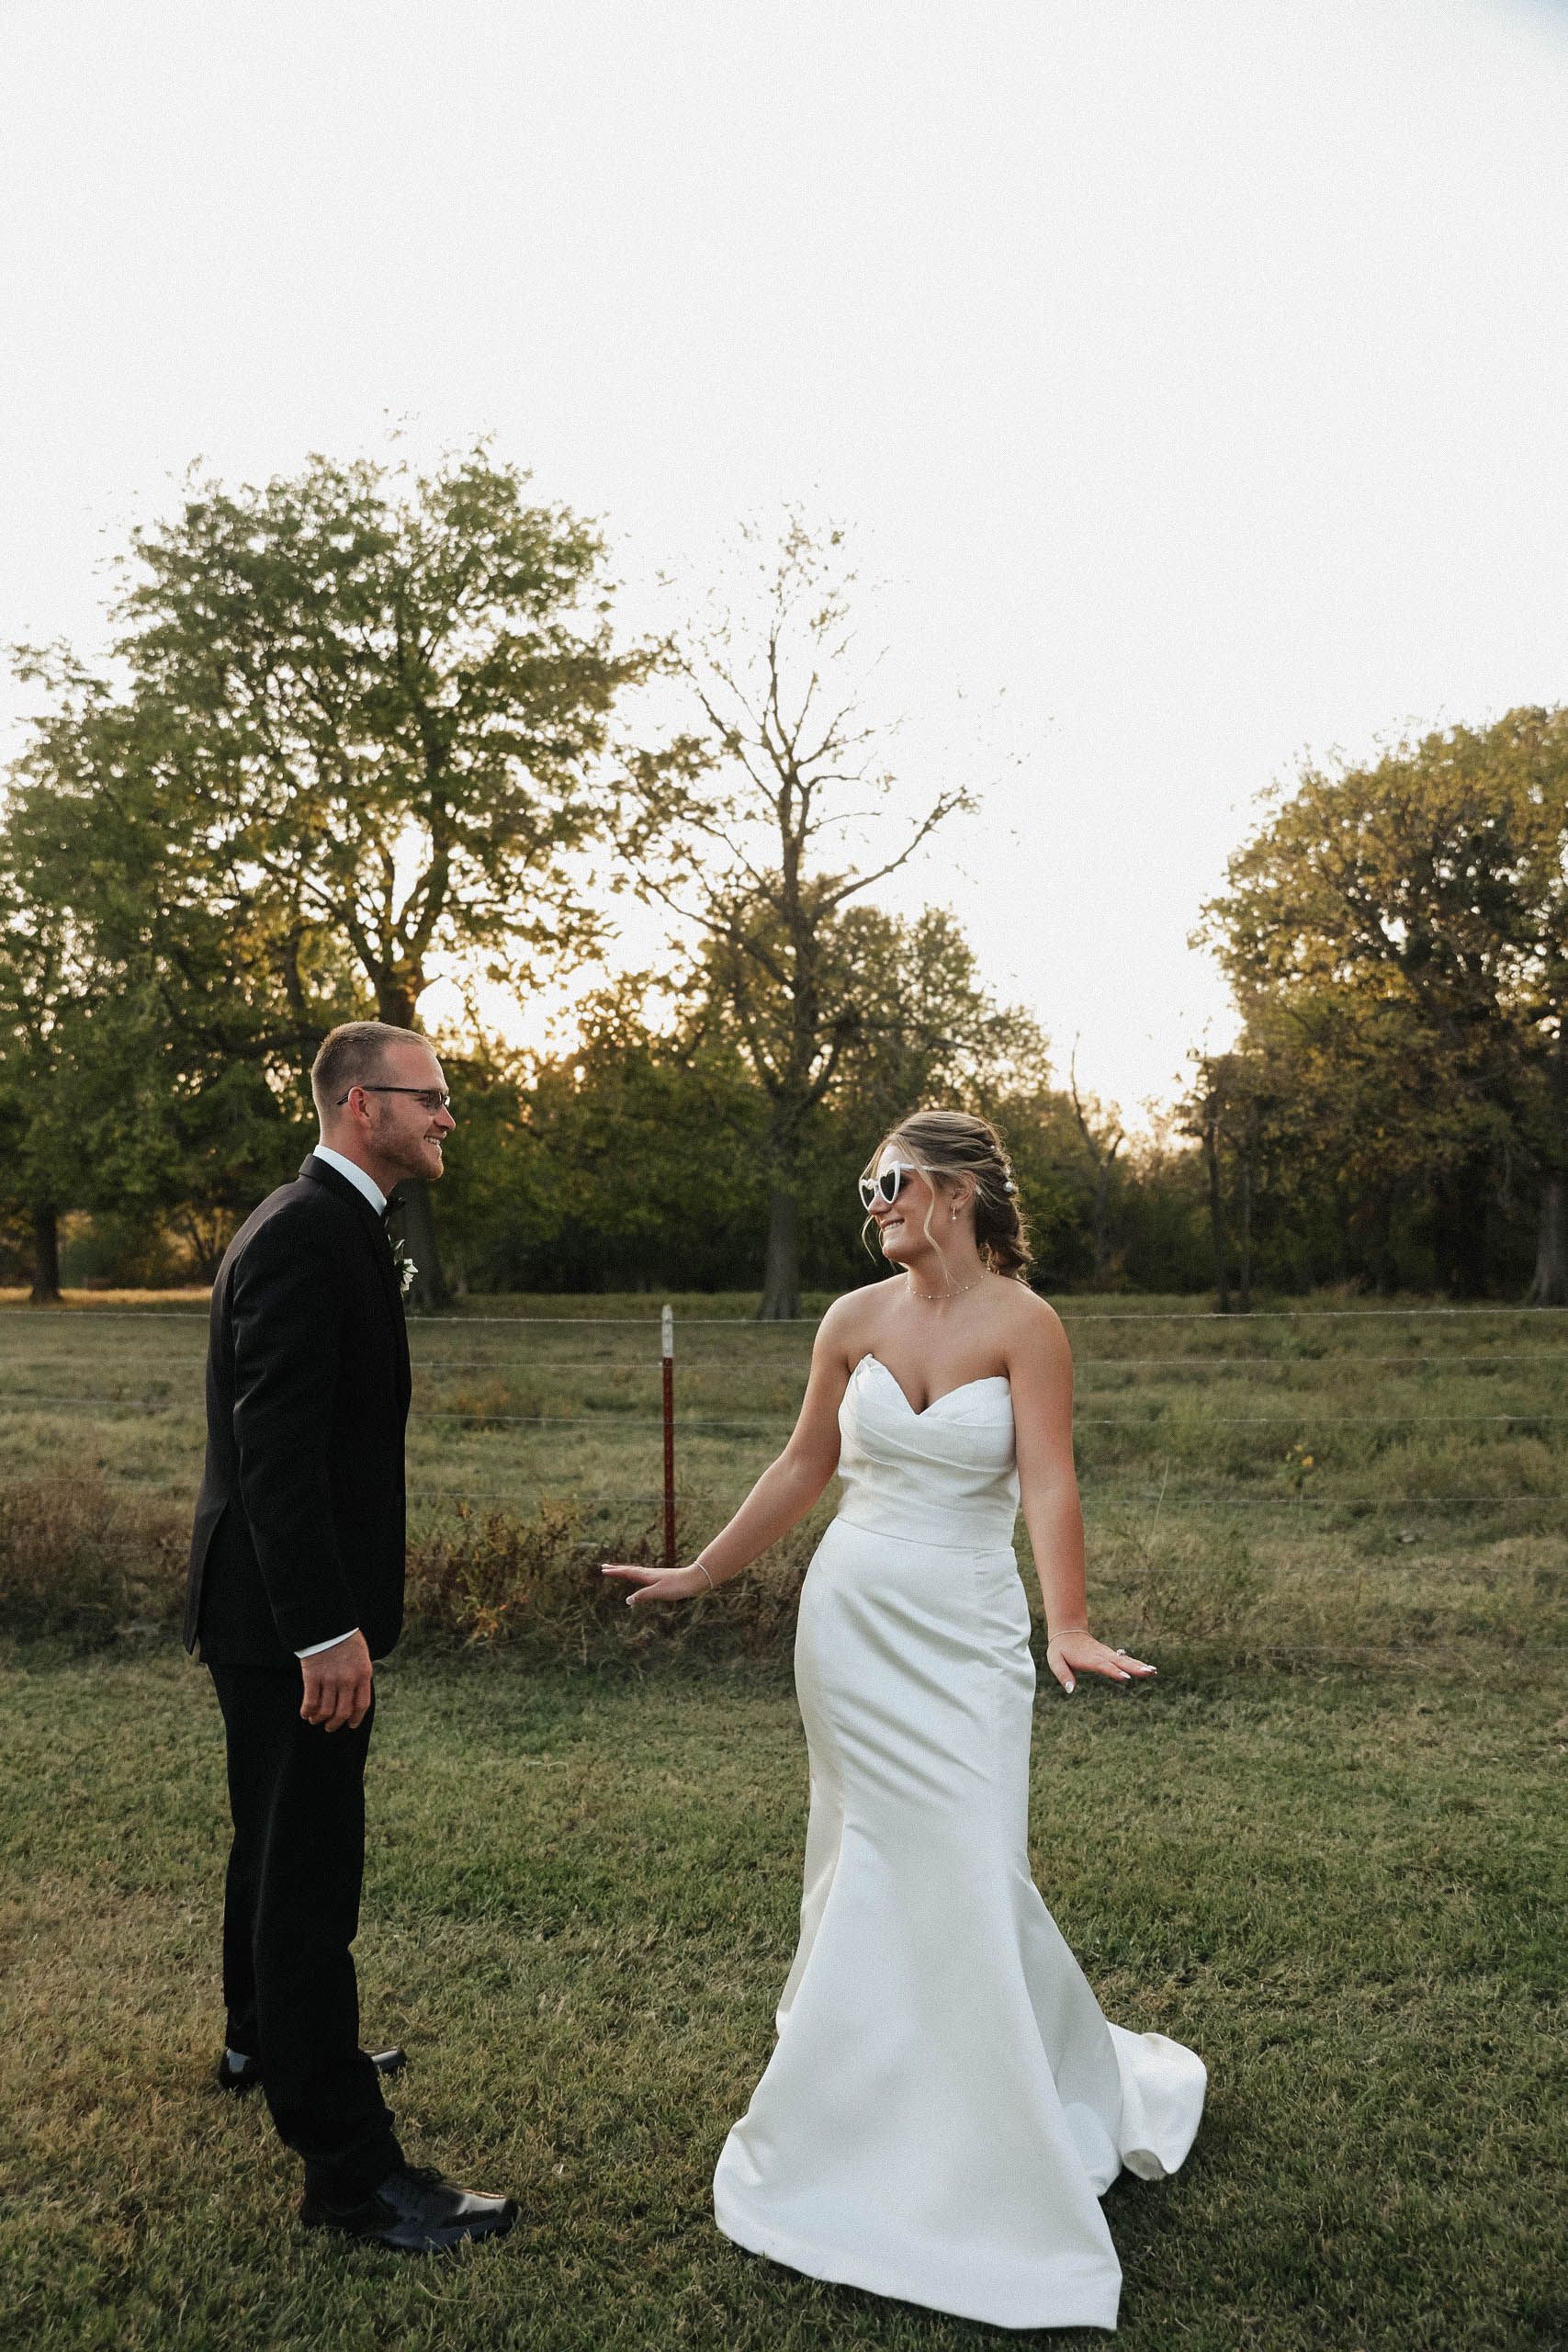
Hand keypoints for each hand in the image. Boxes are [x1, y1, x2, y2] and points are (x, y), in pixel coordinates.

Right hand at [299, 1630, 373, 1730]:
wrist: (327, 1625)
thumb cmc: (345, 1639)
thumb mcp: (361, 1657)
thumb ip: (360, 1677)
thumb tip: (355, 1697)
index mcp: (363, 1674)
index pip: (362, 1705)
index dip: (356, 1718)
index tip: (350, 1725)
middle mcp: (348, 1680)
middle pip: (343, 1712)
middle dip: (335, 1724)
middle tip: (330, 1727)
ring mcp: (330, 1679)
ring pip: (325, 1711)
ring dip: (319, 1719)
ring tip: (316, 1720)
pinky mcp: (312, 1677)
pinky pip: (310, 1702)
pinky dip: (307, 1711)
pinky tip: (305, 1713)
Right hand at [600, 1562, 714, 1607]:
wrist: (694, 1580)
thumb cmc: (677, 1586)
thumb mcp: (659, 1593)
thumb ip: (643, 1596)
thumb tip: (627, 1600)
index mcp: (647, 1576)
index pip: (627, 1573)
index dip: (615, 1572)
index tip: (603, 1570)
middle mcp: (649, 1573)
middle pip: (629, 1570)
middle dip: (616, 1569)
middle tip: (604, 1566)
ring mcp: (655, 1575)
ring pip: (636, 1571)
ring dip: (625, 1570)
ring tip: (618, 1570)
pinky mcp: (661, 1578)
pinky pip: (643, 1575)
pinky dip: (635, 1574)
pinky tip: (640, 1578)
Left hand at [1045, 1628, 1154, 1695]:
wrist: (1067, 1631)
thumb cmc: (1060, 1648)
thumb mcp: (1055, 1661)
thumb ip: (1063, 1675)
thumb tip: (1071, 1690)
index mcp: (1089, 1658)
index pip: (1104, 1666)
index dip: (1114, 1672)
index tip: (1126, 1678)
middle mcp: (1101, 1655)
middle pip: (1120, 1662)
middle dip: (1135, 1668)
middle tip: (1149, 1672)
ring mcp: (1107, 1654)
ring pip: (1125, 1660)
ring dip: (1139, 1666)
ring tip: (1153, 1671)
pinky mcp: (1109, 1655)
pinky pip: (1125, 1660)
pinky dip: (1136, 1664)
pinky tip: (1148, 1669)